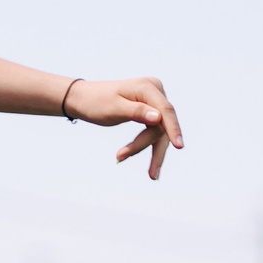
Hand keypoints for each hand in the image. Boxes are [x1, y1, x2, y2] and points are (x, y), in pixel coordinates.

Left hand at [68, 78, 183, 179]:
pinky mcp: (150, 112)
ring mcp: (154, 102)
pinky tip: (141, 162)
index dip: (173, 129)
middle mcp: (155, 92)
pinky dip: (145, 146)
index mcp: (147, 87)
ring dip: (151, 152)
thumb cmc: (95, 102)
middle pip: (162, 125)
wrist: (83, 99)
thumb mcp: (113, 108)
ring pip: (159, 132)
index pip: (165, 110)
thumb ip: (136, 112)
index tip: (179, 146)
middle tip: (146, 171)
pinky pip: (154, 132)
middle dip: (151, 147)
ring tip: (151, 175)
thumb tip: (158, 118)